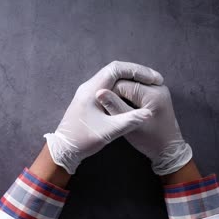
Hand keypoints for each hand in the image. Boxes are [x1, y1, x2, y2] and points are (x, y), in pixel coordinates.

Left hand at [45, 61, 163, 173]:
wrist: (64, 150)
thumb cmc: (83, 141)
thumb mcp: (108, 132)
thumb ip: (128, 121)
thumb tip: (148, 113)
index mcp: (91, 90)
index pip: (116, 69)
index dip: (136, 71)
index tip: (152, 78)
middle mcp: (88, 86)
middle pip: (115, 70)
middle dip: (135, 73)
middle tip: (153, 79)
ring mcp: (88, 92)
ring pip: (112, 78)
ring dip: (130, 79)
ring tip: (147, 84)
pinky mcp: (90, 99)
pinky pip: (109, 86)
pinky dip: (123, 86)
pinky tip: (134, 94)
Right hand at [96, 80, 191, 174]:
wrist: (169, 149)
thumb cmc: (151, 140)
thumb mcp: (130, 124)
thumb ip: (114, 106)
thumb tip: (99, 92)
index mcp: (152, 93)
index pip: (122, 84)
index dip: (108, 93)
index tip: (99, 104)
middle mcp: (157, 87)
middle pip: (127, 81)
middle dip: (114, 91)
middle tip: (103, 103)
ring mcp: (158, 89)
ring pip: (131, 83)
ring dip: (120, 92)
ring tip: (110, 104)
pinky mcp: (156, 94)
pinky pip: (137, 88)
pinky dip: (127, 95)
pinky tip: (120, 104)